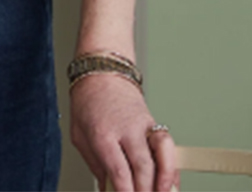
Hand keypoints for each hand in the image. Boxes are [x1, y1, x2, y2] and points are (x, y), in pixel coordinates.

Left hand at [70, 74, 178, 191]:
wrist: (102, 71)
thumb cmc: (87, 102)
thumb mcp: (79, 134)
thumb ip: (95, 164)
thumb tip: (108, 190)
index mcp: (103, 133)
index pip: (119, 169)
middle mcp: (126, 129)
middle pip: (142, 166)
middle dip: (145, 191)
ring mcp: (143, 125)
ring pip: (162, 154)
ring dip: (165, 180)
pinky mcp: (153, 122)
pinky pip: (167, 146)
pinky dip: (172, 166)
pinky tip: (171, 183)